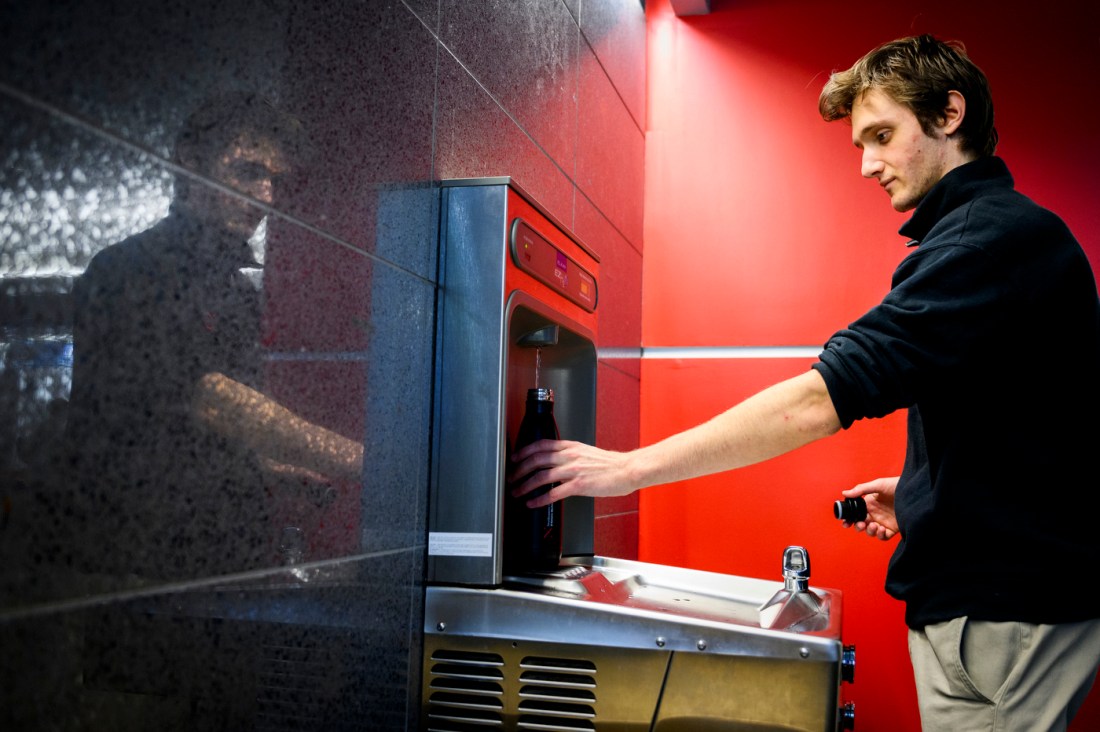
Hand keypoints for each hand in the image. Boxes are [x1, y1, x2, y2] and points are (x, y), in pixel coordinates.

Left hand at [509, 439, 637, 507]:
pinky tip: (533, 503)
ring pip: (541, 476)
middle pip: (536, 460)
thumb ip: (570, 455)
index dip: (524, 451)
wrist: (628, 469)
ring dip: (525, 485)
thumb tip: (555, 463)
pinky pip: (554, 493)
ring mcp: (574, 470)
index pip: (541, 445)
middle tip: (511, 477)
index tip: (515, 457)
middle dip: (519, 469)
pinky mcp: (580, 485)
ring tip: (517, 492)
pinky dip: (540, 499)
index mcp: (571, 446)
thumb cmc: (611, 464)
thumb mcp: (586, 452)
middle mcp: (570, 456)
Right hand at [840, 476, 898, 540]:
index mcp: (869, 504)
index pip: (856, 513)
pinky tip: (882, 529)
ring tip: (874, 526)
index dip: (849, 519)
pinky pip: (884, 536)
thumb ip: (861, 489)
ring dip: (870, 531)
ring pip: (871, 532)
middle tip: (861, 524)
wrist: (914, 491)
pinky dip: (881, 535)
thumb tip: (845, 493)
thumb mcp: (878, 484)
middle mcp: (875, 513)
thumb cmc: (896, 485)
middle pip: (861, 524)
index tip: (846, 523)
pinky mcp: (893, 528)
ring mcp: (884, 521)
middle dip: (858, 526)